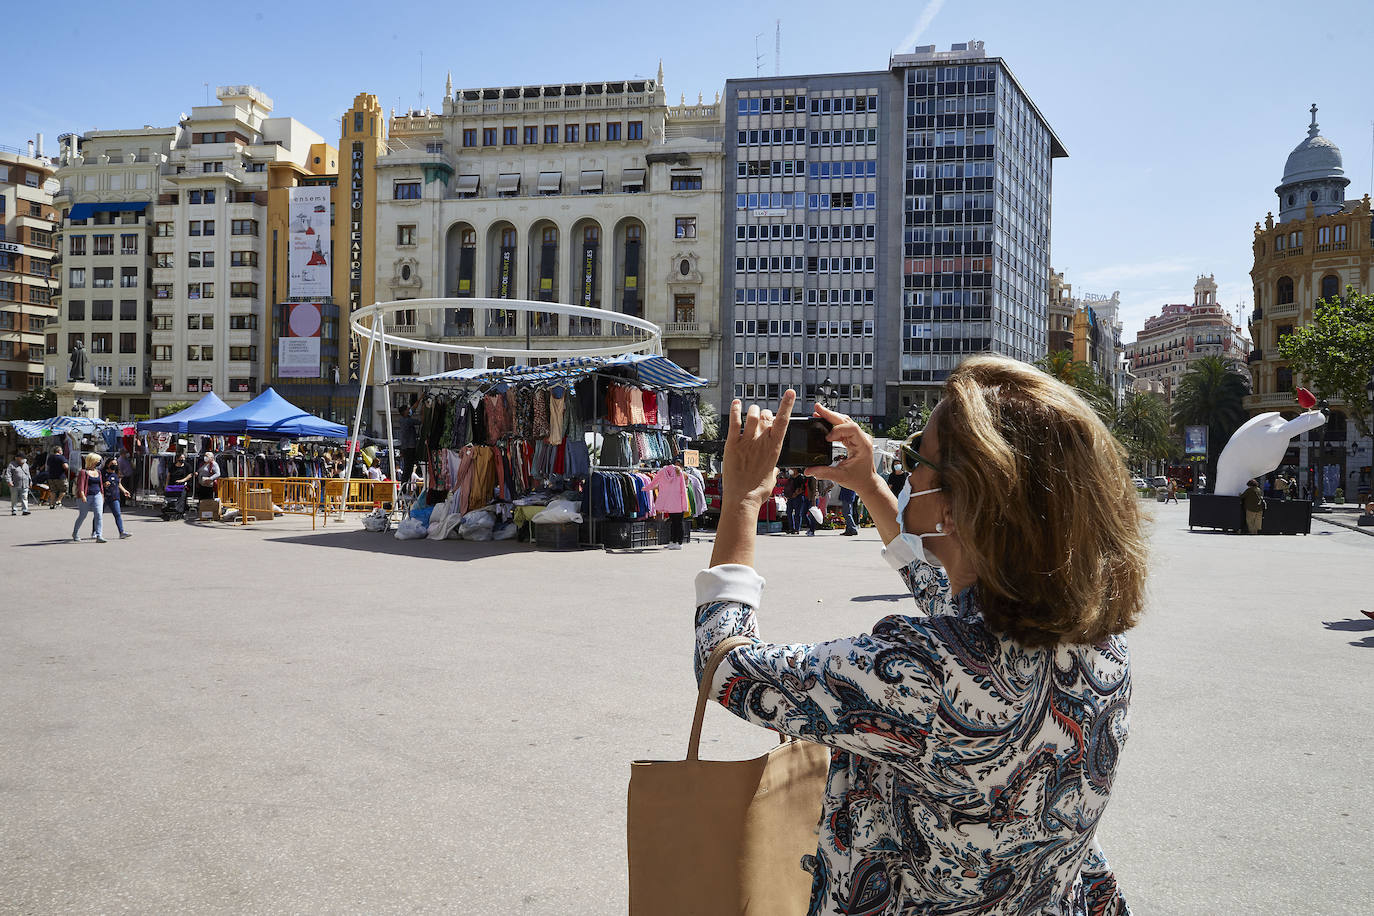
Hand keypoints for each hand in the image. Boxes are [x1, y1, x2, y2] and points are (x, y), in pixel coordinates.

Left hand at [722, 390, 795, 509]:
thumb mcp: (772, 477)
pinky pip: (734, 423)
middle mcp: (762, 442)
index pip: (783, 422)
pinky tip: (736, 404)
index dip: (787, 405)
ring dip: (754, 410)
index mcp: (774, 449)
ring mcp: (746, 442)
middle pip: (767, 416)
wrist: (742, 499)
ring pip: (752, 415)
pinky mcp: (732, 445)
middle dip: (766, 414)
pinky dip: (735, 411)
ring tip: (752, 412)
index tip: (790, 393)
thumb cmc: (759, 491)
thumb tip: (773, 469)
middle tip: (763, 418)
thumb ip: (773, 468)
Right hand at [806, 403, 881, 494]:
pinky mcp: (854, 439)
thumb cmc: (859, 479)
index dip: (837, 430)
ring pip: (844, 422)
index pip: (851, 428)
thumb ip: (824, 473)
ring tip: (818, 413)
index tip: (827, 438)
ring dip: (831, 417)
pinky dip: (833, 425)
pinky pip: (843, 428)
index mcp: (863, 445)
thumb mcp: (840, 476)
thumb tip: (809, 470)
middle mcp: (862, 438)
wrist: (867, 482)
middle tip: (817, 408)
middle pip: (846, 420)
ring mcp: (859, 437)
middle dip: (830, 414)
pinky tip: (824, 423)